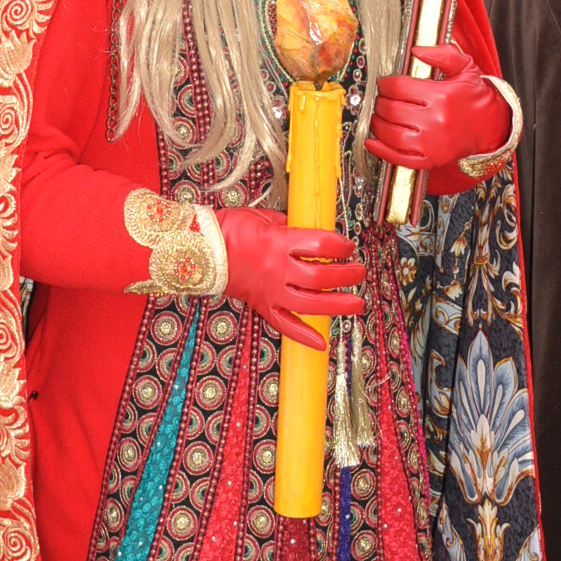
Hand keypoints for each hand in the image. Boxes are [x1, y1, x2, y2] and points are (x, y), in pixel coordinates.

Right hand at [215, 206, 364, 351]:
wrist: (202, 249)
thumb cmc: (230, 228)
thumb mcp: (265, 217)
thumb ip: (290, 226)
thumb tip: (309, 230)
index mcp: (279, 242)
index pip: (320, 245)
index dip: (340, 245)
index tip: (348, 245)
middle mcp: (278, 269)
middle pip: (321, 276)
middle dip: (346, 275)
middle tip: (359, 272)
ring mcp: (270, 290)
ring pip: (310, 303)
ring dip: (337, 305)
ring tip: (357, 304)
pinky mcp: (262, 305)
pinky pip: (284, 324)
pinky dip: (303, 336)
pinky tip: (321, 343)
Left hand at [365, 40, 509, 172]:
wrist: (491, 126)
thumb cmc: (475, 97)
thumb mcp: (465, 67)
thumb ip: (442, 54)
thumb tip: (416, 50)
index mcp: (441, 96)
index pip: (399, 87)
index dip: (385, 83)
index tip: (384, 83)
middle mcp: (435, 120)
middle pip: (392, 110)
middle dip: (380, 102)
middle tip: (381, 99)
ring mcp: (432, 143)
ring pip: (391, 133)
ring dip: (377, 123)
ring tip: (377, 116)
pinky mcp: (430, 159)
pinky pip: (399, 157)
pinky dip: (381, 150)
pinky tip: (372, 142)